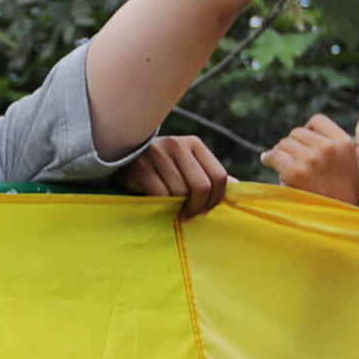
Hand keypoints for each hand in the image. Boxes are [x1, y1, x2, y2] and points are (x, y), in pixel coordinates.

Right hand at [117, 133, 232, 217]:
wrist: (122, 156)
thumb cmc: (161, 166)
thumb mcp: (187, 164)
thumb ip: (209, 174)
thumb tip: (236, 186)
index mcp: (194, 143)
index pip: (218, 176)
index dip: (216, 199)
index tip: (206, 210)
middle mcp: (177, 144)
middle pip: (202, 186)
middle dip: (198, 207)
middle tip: (190, 215)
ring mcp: (157, 154)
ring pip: (181, 192)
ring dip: (178, 206)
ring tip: (173, 207)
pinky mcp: (141, 166)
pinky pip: (161, 195)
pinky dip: (163, 205)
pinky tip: (160, 204)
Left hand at [262, 111, 358, 204]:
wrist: (334, 222)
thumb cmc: (348, 194)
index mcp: (344, 143)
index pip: (317, 120)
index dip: (308, 131)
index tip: (305, 145)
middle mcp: (328, 148)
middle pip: (297, 132)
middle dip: (293, 145)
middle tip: (293, 159)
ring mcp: (310, 159)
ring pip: (284, 143)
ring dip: (281, 153)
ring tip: (284, 164)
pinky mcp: (294, 172)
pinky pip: (275, 156)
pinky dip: (269, 159)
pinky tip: (269, 163)